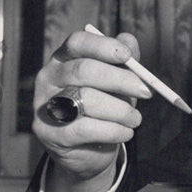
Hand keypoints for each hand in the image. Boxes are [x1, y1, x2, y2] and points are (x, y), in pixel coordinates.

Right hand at [32, 29, 153, 191]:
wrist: (89, 151)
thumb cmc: (105, 109)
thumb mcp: (117, 84)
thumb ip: (123, 62)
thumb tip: (129, 40)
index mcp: (64, 59)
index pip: (77, 42)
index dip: (103, 46)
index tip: (128, 56)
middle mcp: (49, 78)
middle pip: (83, 70)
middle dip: (120, 79)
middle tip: (146, 92)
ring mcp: (45, 106)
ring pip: (86, 99)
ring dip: (121, 110)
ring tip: (135, 119)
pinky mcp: (49, 133)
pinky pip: (85, 128)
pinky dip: (113, 130)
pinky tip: (125, 132)